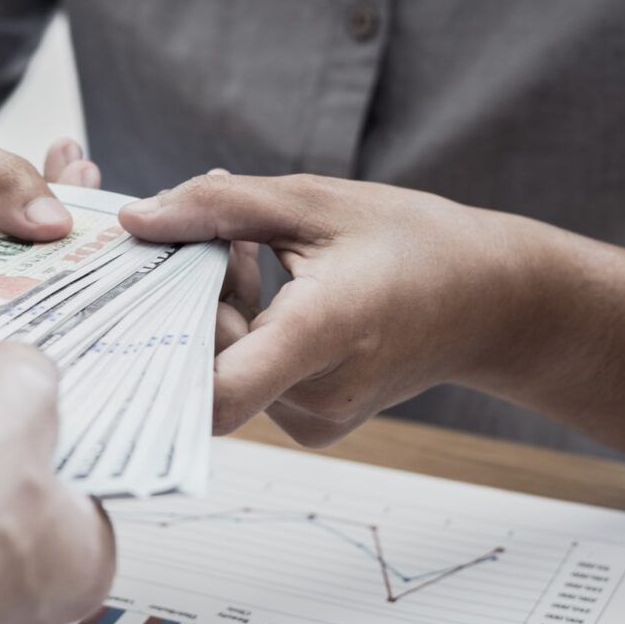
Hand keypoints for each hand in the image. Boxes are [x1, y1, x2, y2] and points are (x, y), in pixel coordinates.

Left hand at [119, 174, 533, 444]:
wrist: (494, 302)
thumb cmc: (416, 244)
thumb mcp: (315, 201)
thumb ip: (218, 208)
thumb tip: (135, 219)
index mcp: (322, 335)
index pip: (215, 392)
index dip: (157, 354)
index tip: (130, 301)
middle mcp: (313, 396)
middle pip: (203, 356)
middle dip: (184, 292)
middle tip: (205, 235)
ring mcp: (311, 418)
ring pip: (220, 363)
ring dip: (214, 306)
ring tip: (253, 252)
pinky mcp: (309, 422)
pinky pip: (244, 374)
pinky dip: (239, 328)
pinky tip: (269, 285)